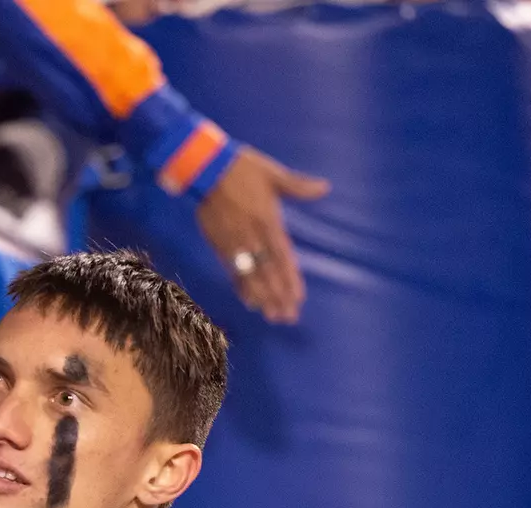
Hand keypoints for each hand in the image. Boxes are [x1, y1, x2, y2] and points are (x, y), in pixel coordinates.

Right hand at [195, 147, 328, 323]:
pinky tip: (250, 301)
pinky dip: (241, 287)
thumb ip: (298, 186)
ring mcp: (234, 243)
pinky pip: (232, 271)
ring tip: (272, 315)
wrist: (205, 167)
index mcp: (268, 220)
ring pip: (250, 276)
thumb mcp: (273, 173)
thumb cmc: (242, 167)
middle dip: (278, 296)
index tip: (298, 298)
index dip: (290, 279)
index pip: (283, 257)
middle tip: (288, 317)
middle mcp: (252, 236)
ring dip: (262, 297)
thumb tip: (325, 188)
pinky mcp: (218, 244)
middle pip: (268, 273)